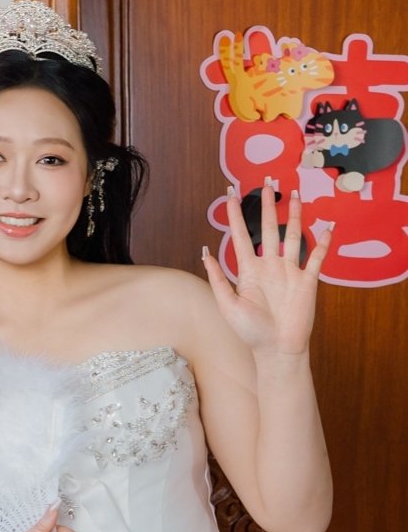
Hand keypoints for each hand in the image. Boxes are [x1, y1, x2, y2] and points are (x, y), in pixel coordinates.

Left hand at [203, 186, 329, 356]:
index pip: (240, 234)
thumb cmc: (248, 330)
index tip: (231, 193)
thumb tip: (204, 251)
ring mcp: (289, 271)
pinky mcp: (307, 281)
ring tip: (295, 194)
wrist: (275, 349)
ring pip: (293, 236)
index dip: (236, 214)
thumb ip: (218, 277)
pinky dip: (323, 242)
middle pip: (269, 228)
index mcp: (248, 269)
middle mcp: (269, 265)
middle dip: (267, 205)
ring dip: (295, 215)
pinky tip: (327, 226)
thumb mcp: (227, 303)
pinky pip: (316, 258)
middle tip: (267, 182)